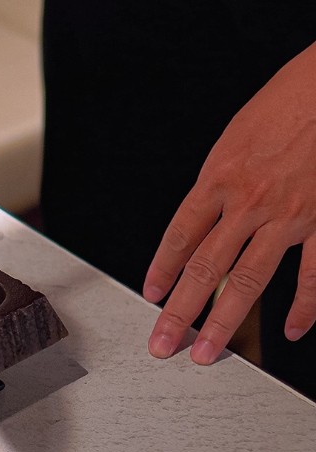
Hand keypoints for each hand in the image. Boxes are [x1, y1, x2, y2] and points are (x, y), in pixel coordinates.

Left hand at [143, 42, 315, 364]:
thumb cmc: (291, 99)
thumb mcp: (237, 134)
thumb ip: (221, 179)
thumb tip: (205, 215)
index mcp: (219, 177)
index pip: (179, 237)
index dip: (162, 271)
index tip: (151, 296)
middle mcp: (248, 202)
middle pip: (204, 269)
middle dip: (179, 312)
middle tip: (162, 344)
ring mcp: (289, 215)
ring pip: (248, 280)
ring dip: (223, 322)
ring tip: (205, 352)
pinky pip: (314, 273)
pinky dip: (304, 305)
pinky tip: (291, 330)